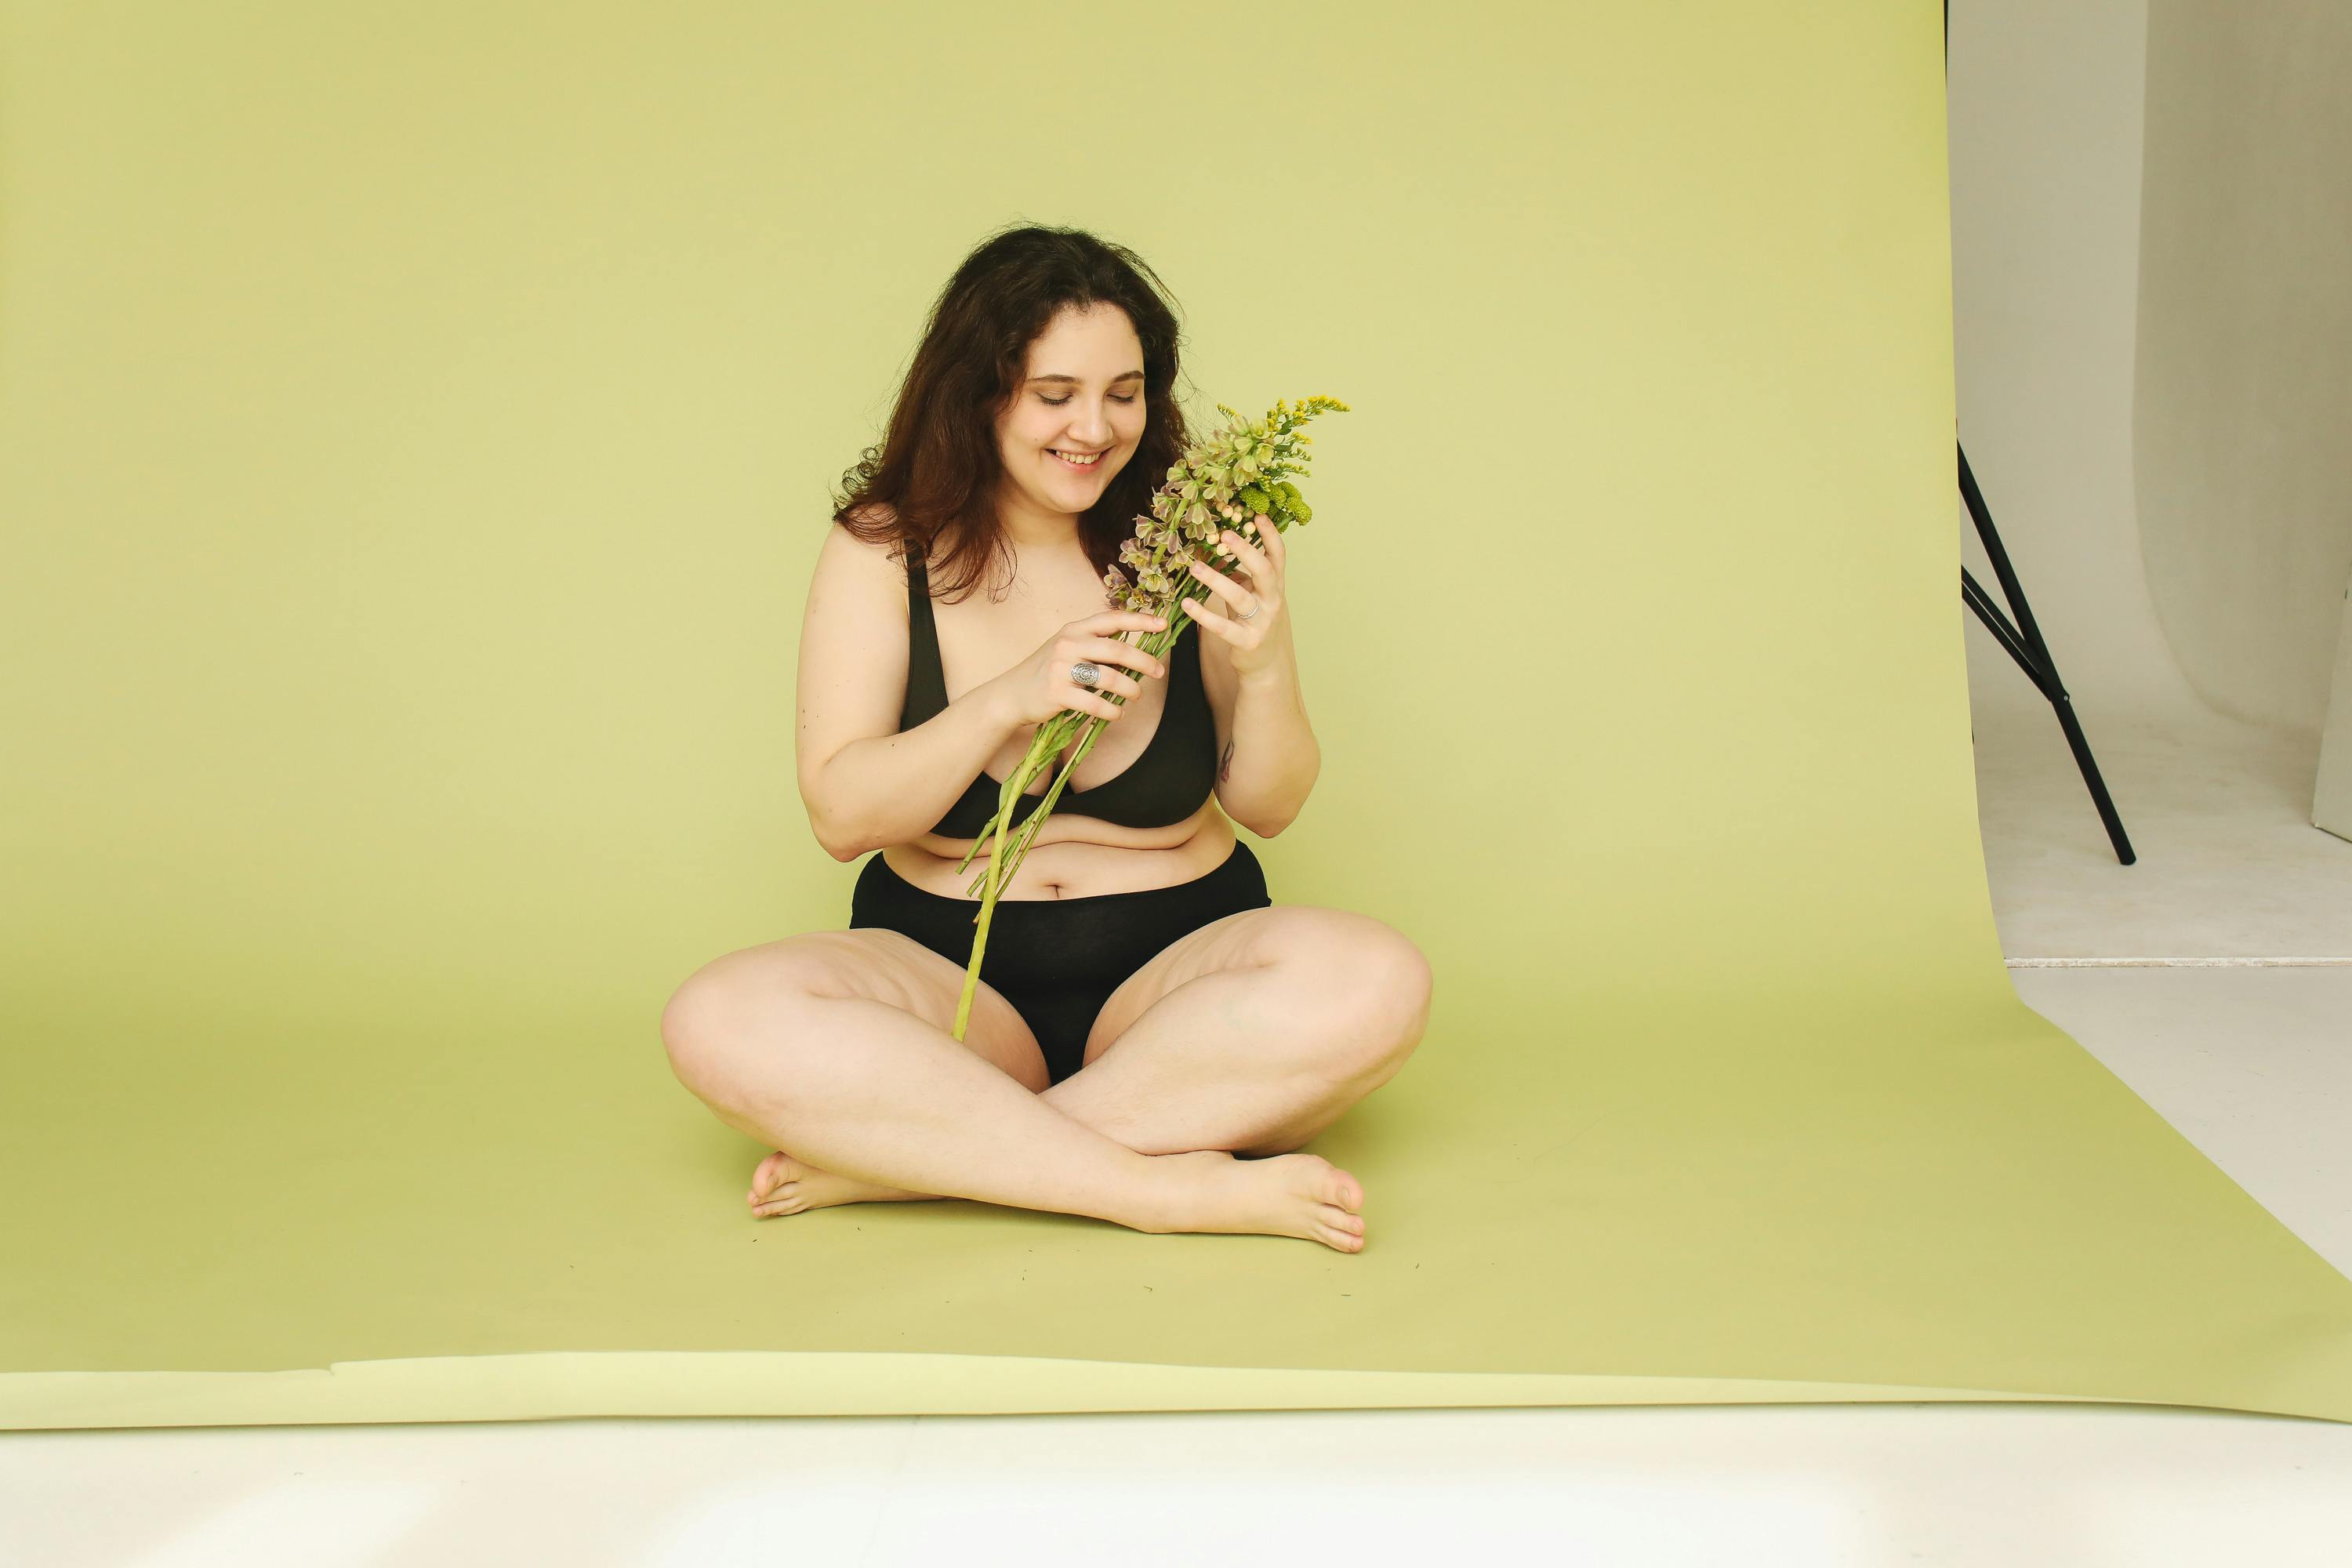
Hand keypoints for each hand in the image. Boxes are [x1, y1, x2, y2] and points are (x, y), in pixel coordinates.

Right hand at [993, 608, 1168, 727]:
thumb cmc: (1047, 672)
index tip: (1163, 625)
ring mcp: (1061, 668)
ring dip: (1130, 689)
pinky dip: (1112, 710)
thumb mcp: (1067, 648)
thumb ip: (1095, 645)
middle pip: (1117, 649)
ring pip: (1109, 677)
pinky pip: (1094, 702)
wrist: (1011, 694)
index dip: (1140, 621)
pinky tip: (1118, 713)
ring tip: (1136, 696)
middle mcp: (1068, 644)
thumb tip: (1136, 653)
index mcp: (1074, 629)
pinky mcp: (1057, 693)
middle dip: (1143, 661)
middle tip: (1158, 672)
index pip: (1112, 619)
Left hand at [1182, 514, 1288, 679]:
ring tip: (1195, 567)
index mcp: (1275, 586)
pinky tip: (1186, 604)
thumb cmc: (1256, 623)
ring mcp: (1262, 622)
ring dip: (1215, 581)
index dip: (1270, 536)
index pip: (1278, 556)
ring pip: (1239, 597)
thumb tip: (1215, 550)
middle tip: (1224, 536)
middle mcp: (1273, 601)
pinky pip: (1222, 627)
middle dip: (1245, 552)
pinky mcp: (1247, 642)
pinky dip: (1203, 615)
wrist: (1266, 665)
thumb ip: (1240, 575)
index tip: (1258, 516)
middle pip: (1264, 571)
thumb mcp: (1252, 596)